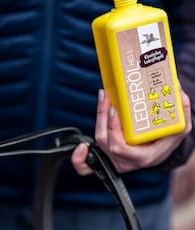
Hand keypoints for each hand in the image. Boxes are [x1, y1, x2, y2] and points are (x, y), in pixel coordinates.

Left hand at [72, 87, 191, 174]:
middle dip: (102, 117)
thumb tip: (180, 96)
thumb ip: (181, 116)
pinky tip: (80, 146)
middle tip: (107, 96)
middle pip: (105, 141)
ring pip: (98, 141)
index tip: (115, 111)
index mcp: (141, 157)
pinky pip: (86, 166)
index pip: (120, 147)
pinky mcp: (106, 153)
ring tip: (103, 97)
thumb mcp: (178, 131)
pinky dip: (80, 158)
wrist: (159, 150)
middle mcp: (125, 160)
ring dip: (98, 117)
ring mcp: (113, 158)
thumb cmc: (166, 141)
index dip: (113, 129)